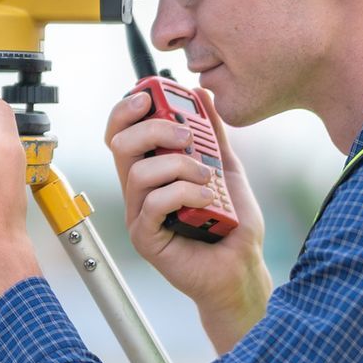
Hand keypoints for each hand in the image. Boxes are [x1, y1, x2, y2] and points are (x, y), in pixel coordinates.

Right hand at [105, 86, 269, 351]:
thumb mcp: (226, 168)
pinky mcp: (146, 238)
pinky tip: (208, 199)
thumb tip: (200, 95)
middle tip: (185, 136)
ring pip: (138, 173)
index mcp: (152, 171)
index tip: (148, 94)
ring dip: (178, 166)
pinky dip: (184, 193)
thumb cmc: (232, 225)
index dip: (127, 110)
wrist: (242, 267)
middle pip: (120, 145)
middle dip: (152, 129)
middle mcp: (139, 192)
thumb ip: (211, 134)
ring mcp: (140, 215)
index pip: (122, 133)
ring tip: (207, 179)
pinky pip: (153, 204)